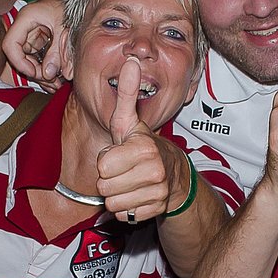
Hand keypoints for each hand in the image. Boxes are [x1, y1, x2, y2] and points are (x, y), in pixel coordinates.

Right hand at [3, 0, 66, 84]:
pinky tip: (57, 79)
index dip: (19, 62)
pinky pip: (40, 58)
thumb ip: (58, 51)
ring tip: (56, 84)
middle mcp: (26, 27)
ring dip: (42, 73)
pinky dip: (47, 69)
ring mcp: (33, 34)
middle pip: (20, 55)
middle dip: (34, 71)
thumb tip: (48, 74)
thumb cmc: (74, 6)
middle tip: (51, 82)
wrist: (84, 0)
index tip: (35, 74)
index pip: (10, 45)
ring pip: (30, 59)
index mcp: (26, 18)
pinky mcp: (42, 40)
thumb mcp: (66, 29)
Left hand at [97, 57, 187, 221]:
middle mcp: (153, 171)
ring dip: (117, 195)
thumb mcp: (131, 122)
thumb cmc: (144, 146)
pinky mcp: (155, 210)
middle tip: (124, 170)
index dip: (107, 159)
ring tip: (129, 182)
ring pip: (113, 203)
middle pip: (104, 186)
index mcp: (144, 148)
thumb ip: (127, 93)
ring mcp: (156, 193)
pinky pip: (123, 215)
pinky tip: (136, 195)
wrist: (175, 175)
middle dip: (109, 179)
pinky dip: (126, 208)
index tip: (121, 154)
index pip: (102, 164)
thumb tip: (131, 62)